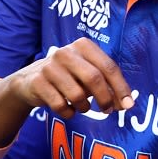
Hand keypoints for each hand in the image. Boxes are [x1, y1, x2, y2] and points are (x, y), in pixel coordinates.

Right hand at [0, 38, 132, 146]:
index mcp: (83, 46)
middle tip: (108, 110)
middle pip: (94, 78)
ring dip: (84, 106)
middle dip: (105, 98)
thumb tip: (127, 104)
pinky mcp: (38, 82)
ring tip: (83, 106)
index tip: (128, 105)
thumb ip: (107, 84)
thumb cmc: (68, 76)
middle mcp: (66, 52)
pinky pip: (60, 105)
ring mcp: (50, 66)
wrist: (29, 81)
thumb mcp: (87, 74)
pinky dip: (68, 112)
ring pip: (76, 94)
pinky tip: (68, 109)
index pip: (108, 66)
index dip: (121, 87)